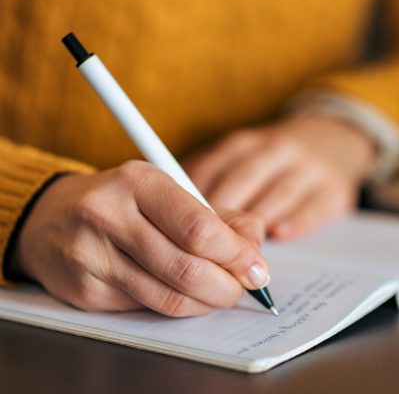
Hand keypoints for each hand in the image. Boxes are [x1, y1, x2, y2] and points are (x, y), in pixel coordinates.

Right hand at [11, 161, 268, 316]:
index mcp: (138, 182)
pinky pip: (147, 308)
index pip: (199, 228)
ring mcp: (92, 256)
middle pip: (187, 268)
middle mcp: (110, 215)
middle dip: (228, 285)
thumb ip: (217, 215)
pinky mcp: (85, 290)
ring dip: (207, 302)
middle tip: (243, 287)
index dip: (236, 254)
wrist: (50, 217)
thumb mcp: (167, 191)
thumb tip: (254, 243)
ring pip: (169, 297)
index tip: (256, 267)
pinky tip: (186, 294)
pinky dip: (178, 306)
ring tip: (220, 293)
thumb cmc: (121, 201)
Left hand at [184, 116, 375, 239]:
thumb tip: (170, 211)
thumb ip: (209, 178)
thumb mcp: (241, 157)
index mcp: (244, 144)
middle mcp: (275, 150)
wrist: (332, 140)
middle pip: (243, 181)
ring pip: (277, 194)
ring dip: (256, 223)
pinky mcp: (334, 189)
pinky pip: (314, 206)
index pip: (212, 168)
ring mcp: (308, 168)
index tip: (178, 226)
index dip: (193, 199)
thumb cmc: (272, 160)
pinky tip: (279, 235)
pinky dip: (296, 221)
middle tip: (205, 247)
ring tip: (238, 251)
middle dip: (222, 215)